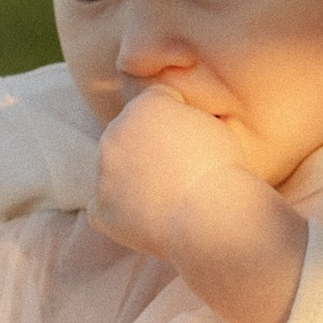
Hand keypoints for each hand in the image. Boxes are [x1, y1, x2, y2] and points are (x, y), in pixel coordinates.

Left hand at [91, 85, 306, 322]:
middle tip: (180, 172)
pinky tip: (149, 217)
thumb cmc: (222, 171)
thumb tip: (179, 122)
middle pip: (130, 135)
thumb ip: (183, 116)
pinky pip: (105, 208)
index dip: (179, 121)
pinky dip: (122, 213)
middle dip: (149, 148)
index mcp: (143, 105)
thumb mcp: (213, 124)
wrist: (212, 218)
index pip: (156, 104)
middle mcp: (115, 132)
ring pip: (116, 171)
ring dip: (134, 179)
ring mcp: (103, 172)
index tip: (195, 143)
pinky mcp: (100, 209)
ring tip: (170, 197)